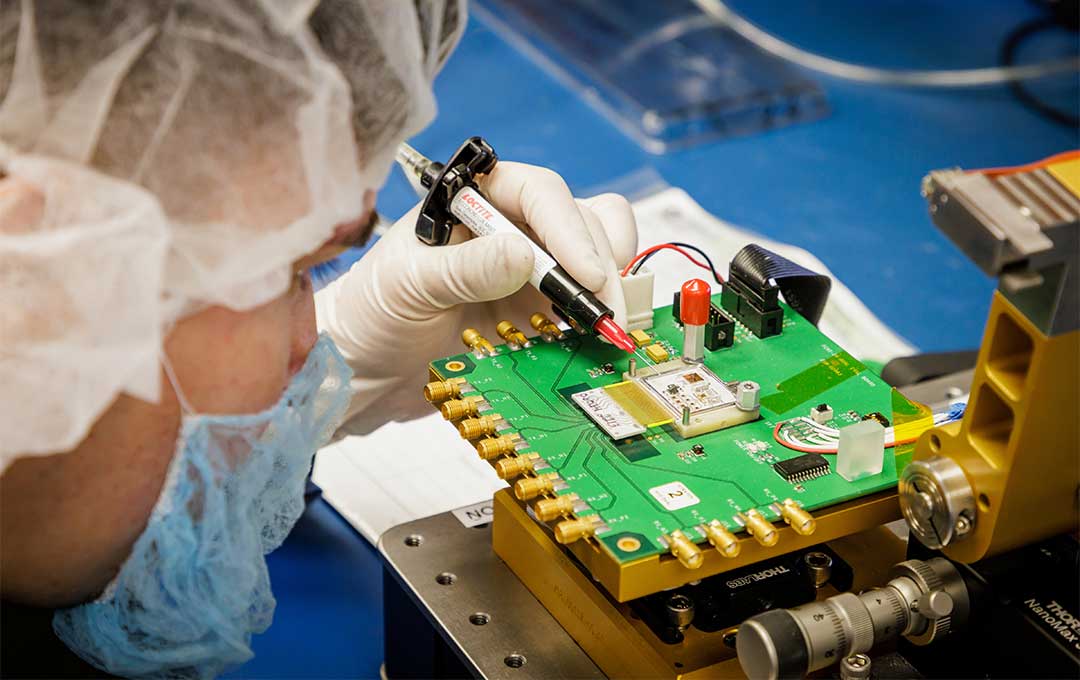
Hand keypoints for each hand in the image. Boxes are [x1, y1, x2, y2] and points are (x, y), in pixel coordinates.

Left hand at [316, 161, 637, 431]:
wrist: (363, 371)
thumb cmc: (371, 313)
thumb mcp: (408, 286)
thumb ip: (463, 268)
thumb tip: (524, 256)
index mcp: (475, 200)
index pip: (539, 193)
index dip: (569, 229)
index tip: (586, 274)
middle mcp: (510, 227)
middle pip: (581, 223)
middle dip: (600, 265)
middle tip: (608, 315)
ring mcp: (529, 270)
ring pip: (595, 256)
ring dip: (612, 287)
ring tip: (610, 326)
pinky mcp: (537, 312)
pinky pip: (584, 306)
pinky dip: (598, 319)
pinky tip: (597, 342)